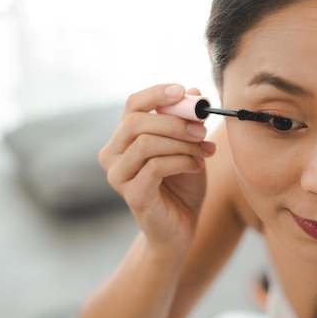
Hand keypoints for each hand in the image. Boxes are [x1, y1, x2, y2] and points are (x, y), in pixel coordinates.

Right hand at [99, 84, 215, 253]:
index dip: (156, 94)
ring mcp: (118, 176)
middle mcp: (112, 154)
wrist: (180, 226)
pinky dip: (182, 161)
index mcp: (124, 137)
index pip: (133, 105)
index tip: (183, 91)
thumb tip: (193, 92)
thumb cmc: (182, 184)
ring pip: (146, 144)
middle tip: (202, 129)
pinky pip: (156, 167)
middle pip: (136, 122)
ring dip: (182, 144)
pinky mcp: (132, 195)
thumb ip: (187, 121)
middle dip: (174, 122)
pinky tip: (197, 166)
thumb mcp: (188, 147)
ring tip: (204, 151)